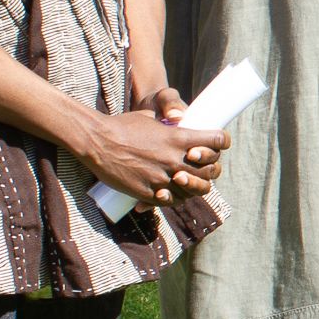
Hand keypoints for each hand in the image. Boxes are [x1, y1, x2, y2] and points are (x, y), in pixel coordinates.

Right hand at [78, 100, 227, 209]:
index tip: (218, 143)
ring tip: (186, 180)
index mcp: (178, 138)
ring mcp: (162, 178)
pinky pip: (171, 201)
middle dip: (210, 167)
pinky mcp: (149, 193)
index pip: (217, 141)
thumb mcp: (151, 118)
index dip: (221, 142)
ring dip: (194, 186)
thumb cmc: (122, 125)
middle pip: (210, 170)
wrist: (97, 142)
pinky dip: (174, 197)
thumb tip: (180, 121)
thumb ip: (170, 125)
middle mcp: (174, 159)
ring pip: (193, 190)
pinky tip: (170, 192)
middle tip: (203, 165)